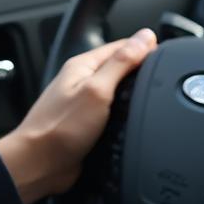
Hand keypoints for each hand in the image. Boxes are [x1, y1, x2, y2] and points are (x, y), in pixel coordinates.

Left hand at [0, 28, 156, 203]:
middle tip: (159, 79)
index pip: (122, 45)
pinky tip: (132, 120)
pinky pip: (112, 113)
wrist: (39, 165)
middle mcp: (82, 81)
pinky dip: (124, 115)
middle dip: (141, 72)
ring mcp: (84, 103)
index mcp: (83, 66)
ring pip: (118, 92)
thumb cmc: (59, 129)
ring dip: (133, 95)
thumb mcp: (97, 90)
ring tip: (148, 98)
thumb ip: (122, 63)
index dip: (145, 49)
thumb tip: (144, 38)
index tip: (164, 57)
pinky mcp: (87, 124)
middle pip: (120, 68)